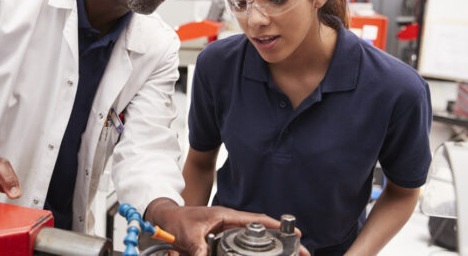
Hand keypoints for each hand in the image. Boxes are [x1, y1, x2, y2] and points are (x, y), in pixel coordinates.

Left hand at [145, 198, 308, 255]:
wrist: (165, 220)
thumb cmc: (177, 221)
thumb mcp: (187, 235)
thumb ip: (197, 248)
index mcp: (225, 216)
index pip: (256, 219)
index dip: (276, 226)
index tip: (296, 234)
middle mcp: (230, 223)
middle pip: (261, 230)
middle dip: (281, 239)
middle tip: (301, 251)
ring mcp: (228, 232)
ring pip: (253, 240)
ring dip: (271, 245)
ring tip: (292, 254)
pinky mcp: (223, 241)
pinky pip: (241, 246)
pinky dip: (253, 251)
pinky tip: (267, 255)